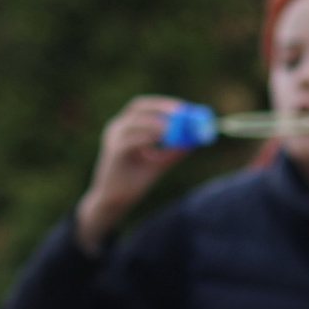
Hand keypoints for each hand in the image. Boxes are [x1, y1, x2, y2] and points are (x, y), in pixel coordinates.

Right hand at [76, 96, 194, 254]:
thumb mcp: (158, 163)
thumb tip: (195, 140)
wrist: (113, 204)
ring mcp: (113, 139)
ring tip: (175, 127)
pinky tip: (163, 138)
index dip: (164, 104)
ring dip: (157, 121)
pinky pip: (133, 139)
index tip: (184, 108)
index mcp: (126, 128)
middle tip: (181, 112)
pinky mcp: (114, 152)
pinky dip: (150, 136)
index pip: (145, 107)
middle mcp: (117, 128)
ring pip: (136, 121)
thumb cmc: (132, 183)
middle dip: (161, 107)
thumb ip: (173, 151)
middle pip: (139, 107)